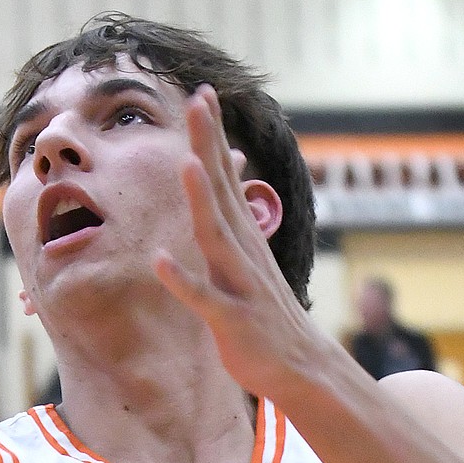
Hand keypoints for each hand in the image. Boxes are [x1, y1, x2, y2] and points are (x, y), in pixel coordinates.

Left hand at [154, 85, 315, 399]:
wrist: (303, 369)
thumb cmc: (267, 317)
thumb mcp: (248, 264)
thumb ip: (232, 228)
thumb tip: (222, 194)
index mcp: (244, 237)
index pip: (226, 177)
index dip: (213, 136)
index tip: (201, 93)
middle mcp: (244, 251)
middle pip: (222, 191)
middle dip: (209, 146)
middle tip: (198, 100)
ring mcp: (240, 284)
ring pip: (217, 237)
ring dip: (201, 201)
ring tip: (187, 163)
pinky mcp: (233, 320)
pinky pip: (205, 299)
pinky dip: (183, 280)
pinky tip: (160, 261)